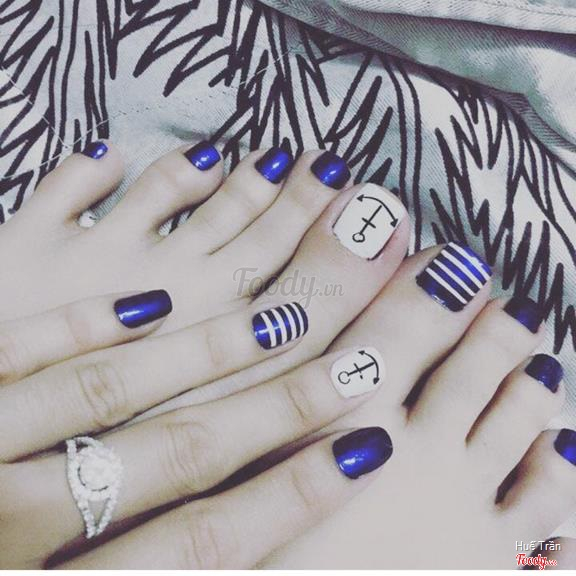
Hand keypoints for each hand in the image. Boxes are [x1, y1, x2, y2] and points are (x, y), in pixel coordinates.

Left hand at [0, 291, 391, 567]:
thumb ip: (141, 570)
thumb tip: (239, 553)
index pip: (203, 547)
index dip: (292, 500)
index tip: (367, 451)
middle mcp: (14, 520)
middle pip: (172, 457)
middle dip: (272, 413)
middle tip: (354, 368)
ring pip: (105, 389)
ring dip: (201, 353)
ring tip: (281, 314)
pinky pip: (16, 347)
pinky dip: (83, 325)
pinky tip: (149, 299)